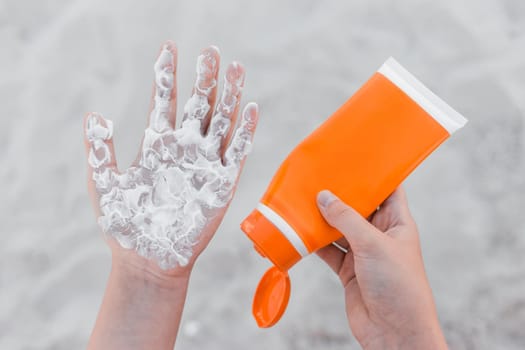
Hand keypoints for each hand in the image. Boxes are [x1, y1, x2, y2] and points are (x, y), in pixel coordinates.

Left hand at [83, 42, 257, 274]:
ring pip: (221, 121)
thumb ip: (100, 150)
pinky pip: (237, 152)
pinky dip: (245, 131)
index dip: (167, 74)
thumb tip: (93, 114)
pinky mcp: (222, 183)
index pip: (164, 100)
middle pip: (198, 104)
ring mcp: (205, 163)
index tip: (169, 48)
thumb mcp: (105, 184)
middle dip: (205, 77)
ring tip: (236, 67)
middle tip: (211, 51)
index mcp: (156, 144)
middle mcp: (183, 148)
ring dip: (229, 95)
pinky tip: (249, 108)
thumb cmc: (125, 226)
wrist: (148, 260)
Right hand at [316, 187, 447, 349]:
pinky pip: (329, 250)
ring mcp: (363, 253)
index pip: (387, 189)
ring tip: (303, 201)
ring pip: (339, 228)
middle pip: (357, 207)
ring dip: (323, 218)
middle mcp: (379, 235)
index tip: (353, 157)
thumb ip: (347, 219)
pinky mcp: (348, 270)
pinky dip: (315, 243)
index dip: (373, 173)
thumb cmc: (399, 286)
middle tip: (319, 176)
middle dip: (339, 194)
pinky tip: (301, 232)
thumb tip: (324, 196)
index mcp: (397, 222)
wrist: (395, 332)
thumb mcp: (373, 245)